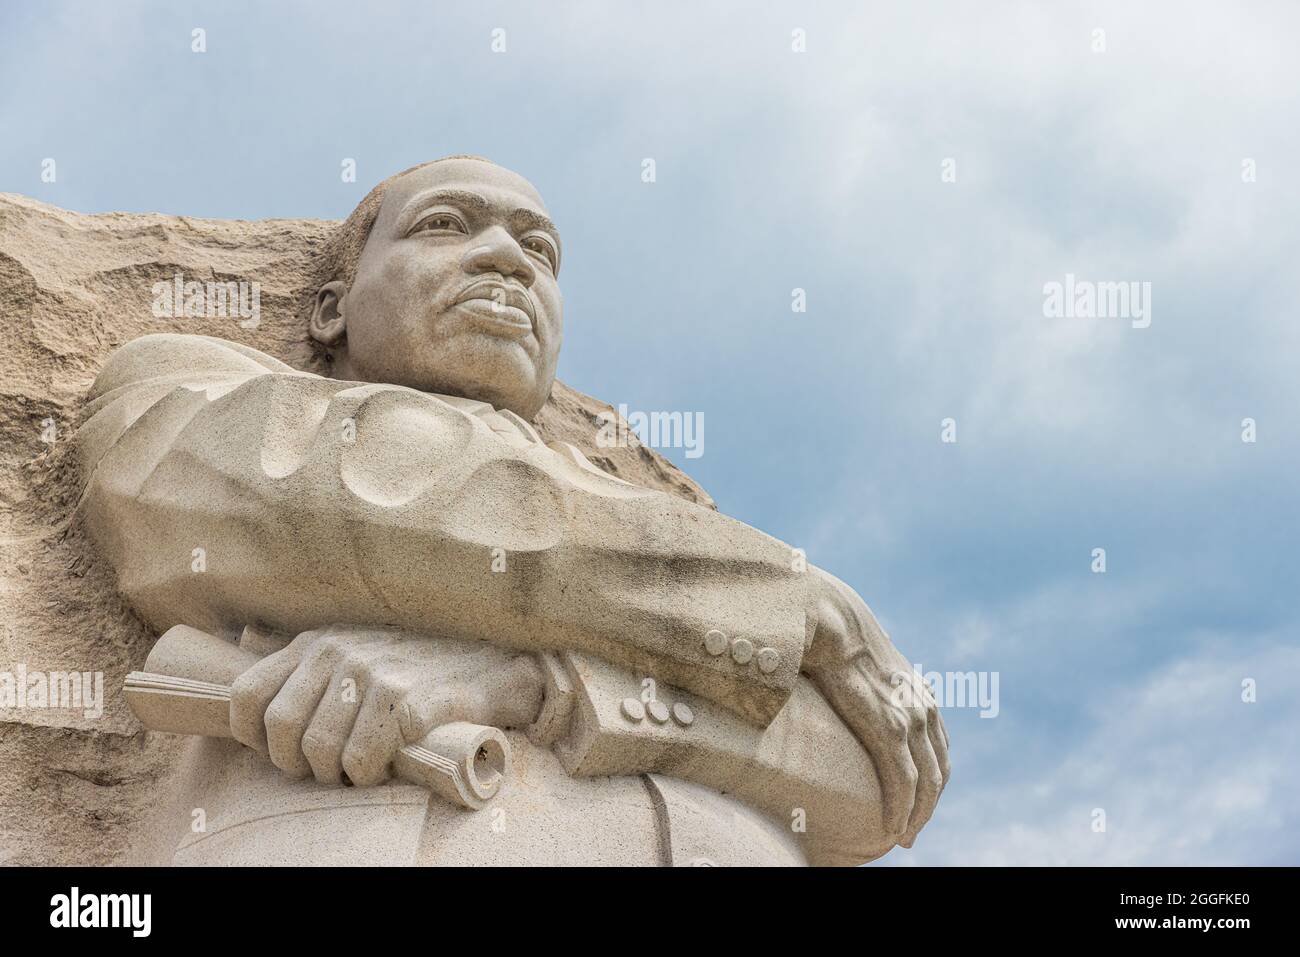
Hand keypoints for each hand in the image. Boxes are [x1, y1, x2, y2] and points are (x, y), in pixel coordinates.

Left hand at [229, 625, 543, 786]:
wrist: (495, 662)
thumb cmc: (418, 664)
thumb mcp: (354, 643)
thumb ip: (306, 658)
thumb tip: (249, 662)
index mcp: (319, 641)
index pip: (248, 695)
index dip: (253, 737)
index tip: (281, 751)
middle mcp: (343, 651)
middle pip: (285, 731)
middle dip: (301, 765)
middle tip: (329, 769)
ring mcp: (380, 674)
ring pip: (327, 751)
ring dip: (342, 773)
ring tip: (364, 768)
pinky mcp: (416, 699)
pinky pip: (371, 756)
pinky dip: (377, 769)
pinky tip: (391, 761)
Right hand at [802, 568, 949, 848]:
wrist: (831, 620)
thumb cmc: (836, 637)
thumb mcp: (864, 662)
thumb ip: (868, 682)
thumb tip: (844, 689)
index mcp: (919, 694)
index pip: (939, 749)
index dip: (932, 782)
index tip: (919, 803)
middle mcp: (923, 708)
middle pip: (939, 772)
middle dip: (928, 807)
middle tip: (911, 832)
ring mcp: (910, 719)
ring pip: (926, 784)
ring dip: (917, 816)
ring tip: (903, 837)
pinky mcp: (890, 729)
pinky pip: (903, 781)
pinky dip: (901, 808)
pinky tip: (892, 825)